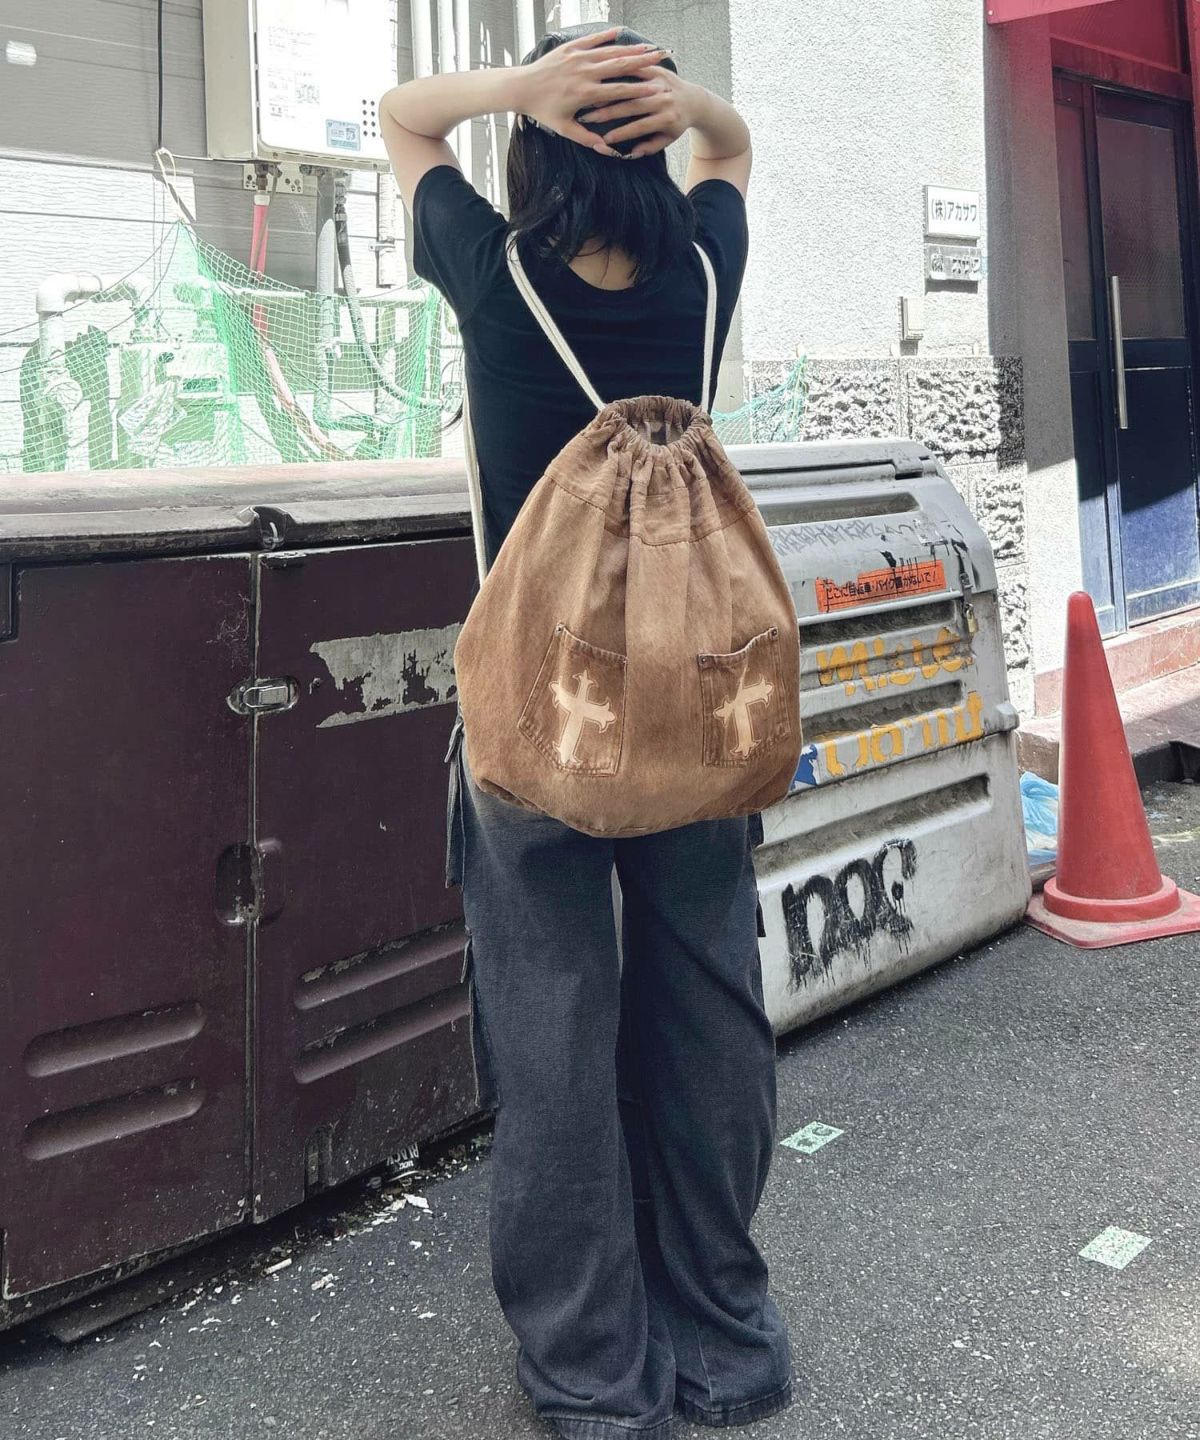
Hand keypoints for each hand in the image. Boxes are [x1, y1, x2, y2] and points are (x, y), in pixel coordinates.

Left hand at [514, 26, 669, 156]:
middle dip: (643, 61)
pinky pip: (592, 40)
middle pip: (620, 65)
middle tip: (661, 56)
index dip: (641, 89)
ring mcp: (577, 57)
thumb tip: (606, 149)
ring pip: (609, 50)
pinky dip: (606, 36)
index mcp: (585, 93)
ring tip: (647, 46)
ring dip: (630, 48)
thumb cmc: (542, 111)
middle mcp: (584, 72)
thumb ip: (586, 138)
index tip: (659, 88)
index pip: (619, 90)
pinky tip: (621, 32)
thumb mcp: (564, 129)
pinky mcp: (570, 48)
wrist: (521, 88)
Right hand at [580, 67, 698, 158]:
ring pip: (632, 86)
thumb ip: (650, 147)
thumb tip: (632, 153)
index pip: (640, 127)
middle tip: (588, 117)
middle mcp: (665, 99)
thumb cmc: (676, 125)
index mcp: (667, 118)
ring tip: (592, 96)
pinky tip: (602, 77)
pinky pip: (637, 70)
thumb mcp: (667, 139)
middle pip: (633, 106)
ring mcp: (662, 83)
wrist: (694, 101)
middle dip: (609, 112)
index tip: (604, 139)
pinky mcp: (658, 70)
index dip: (621, 133)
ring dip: (610, 91)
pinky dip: (620, 73)